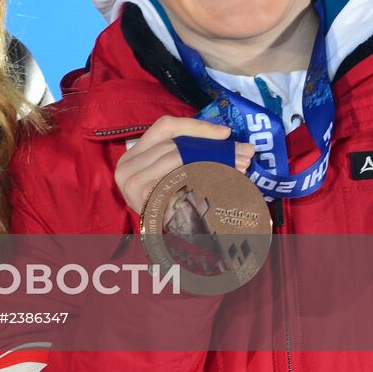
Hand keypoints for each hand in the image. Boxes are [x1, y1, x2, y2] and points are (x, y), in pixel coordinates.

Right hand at [114, 117, 252, 214]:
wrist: (174, 244)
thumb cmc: (178, 207)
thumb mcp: (183, 174)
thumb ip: (201, 155)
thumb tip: (245, 149)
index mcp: (134, 155)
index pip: (164, 127)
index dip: (196, 127)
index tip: (225, 134)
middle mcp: (127, 165)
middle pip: (174, 144)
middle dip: (211, 147)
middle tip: (243, 154)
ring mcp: (130, 181)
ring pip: (178, 159)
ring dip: (212, 162)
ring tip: (238, 168)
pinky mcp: (141, 196)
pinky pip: (179, 178)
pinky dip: (202, 177)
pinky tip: (221, 183)